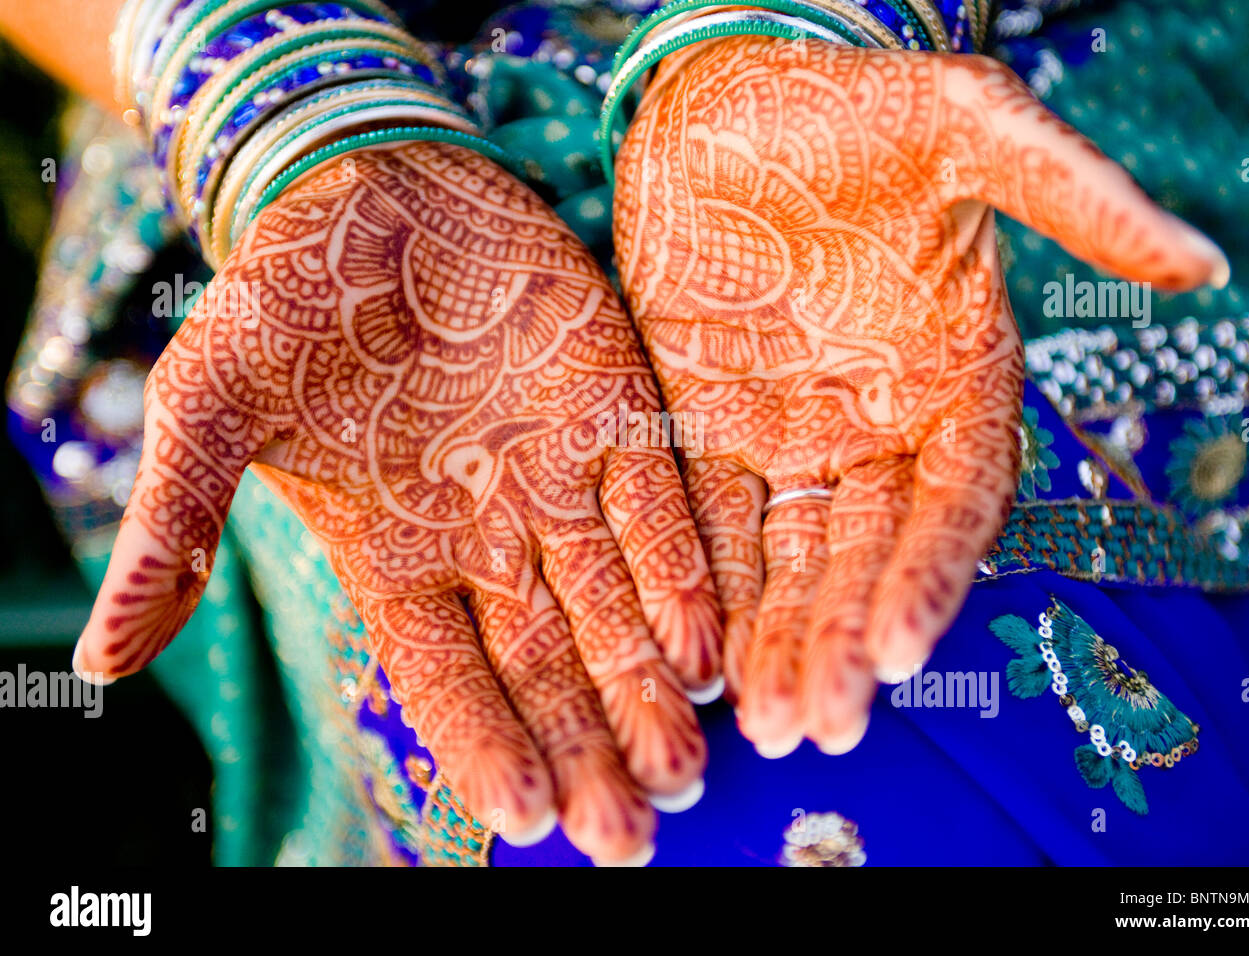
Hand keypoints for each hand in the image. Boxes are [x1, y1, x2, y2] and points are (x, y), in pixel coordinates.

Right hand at [74, 141, 722, 862]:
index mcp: (396, 557)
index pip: (447, 677)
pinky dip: (681, 575)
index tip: (527, 819)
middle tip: (630, 830)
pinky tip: (708, 644)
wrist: (366, 186)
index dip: (485, 745)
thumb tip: (99, 660)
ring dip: (648, 686)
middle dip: (588, 748)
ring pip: (613, 606)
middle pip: (547, 666)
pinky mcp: (612, 414)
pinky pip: (655, 508)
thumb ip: (176, 525)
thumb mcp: (211, 405)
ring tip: (686, 766)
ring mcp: (556, 481)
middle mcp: (488, 539)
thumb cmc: (280, 298)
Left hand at [612, 38, 1227, 756]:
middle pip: (868, 554)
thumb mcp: (970, 129)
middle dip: (844, 638)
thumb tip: (1204, 262)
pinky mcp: (713, 426)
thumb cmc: (855, 107)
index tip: (895, 647)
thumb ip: (1076, 200)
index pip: (954, 501)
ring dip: (781, 637)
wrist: (728, 95)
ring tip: (767, 719)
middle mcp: (880, 425)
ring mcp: (794, 434)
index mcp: (957, 380)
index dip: (930, 575)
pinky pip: (714, 519)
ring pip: (793, 557)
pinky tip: (704, 653)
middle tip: (819, 720)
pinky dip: (710, 584)